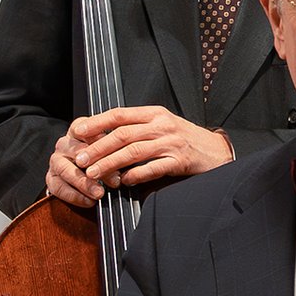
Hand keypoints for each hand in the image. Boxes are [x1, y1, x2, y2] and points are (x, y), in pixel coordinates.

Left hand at [45, 106, 234, 204]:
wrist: (218, 151)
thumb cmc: (186, 140)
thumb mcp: (162, 126)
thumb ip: (138, 128)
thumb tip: (104, 136)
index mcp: (154, 114)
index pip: (119, 115)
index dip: (96, 122)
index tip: (77, 132)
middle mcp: (162, 125)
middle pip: (123, 134)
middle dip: (98, 147)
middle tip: (81, 158)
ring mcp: (172, 142)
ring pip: (134, 151)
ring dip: (110, 162)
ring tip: (94, 173)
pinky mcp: (180, 160)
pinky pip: (153, 168)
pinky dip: (136, 175)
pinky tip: (124, 181)